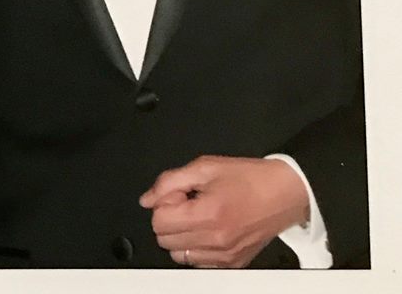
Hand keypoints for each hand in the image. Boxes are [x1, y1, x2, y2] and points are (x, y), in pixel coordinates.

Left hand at [139, 155, 309, 267]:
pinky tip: (207, 228)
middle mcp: (216, 241)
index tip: (179, 192)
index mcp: (208, 214)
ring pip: (178, 255)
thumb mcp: (205, 166)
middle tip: (188, 200)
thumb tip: (147, 199)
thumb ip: (170, 181)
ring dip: (180, 234)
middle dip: (170, 217)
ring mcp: (224, 257)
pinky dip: (195, 247)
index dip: (164, 201)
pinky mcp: (232, 264)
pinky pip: (197, 263)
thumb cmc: (248, 177)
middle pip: (164, 240)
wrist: (284, 192)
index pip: (159, 221)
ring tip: (197, 214)